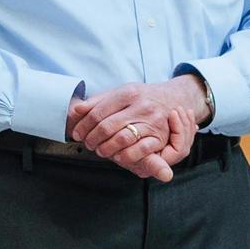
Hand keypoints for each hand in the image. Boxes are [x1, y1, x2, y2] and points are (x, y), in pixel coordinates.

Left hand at [68, 75, 206, 181]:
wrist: (173, 98)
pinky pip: (139, 150)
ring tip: (99, 150)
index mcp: (128, 92)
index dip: (83, 126)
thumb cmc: (142, 97)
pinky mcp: (160, 135)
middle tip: (87, 144)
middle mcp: (141, 106)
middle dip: (92, 139)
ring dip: (105, 149)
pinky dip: (124, 156)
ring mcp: (152, 121)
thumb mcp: (120, 92)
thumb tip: (75, 111)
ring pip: (121, 139)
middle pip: (106, 126)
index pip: (97, 112)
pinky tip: (117, 156)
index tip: (77, 134)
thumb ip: (98, 101)